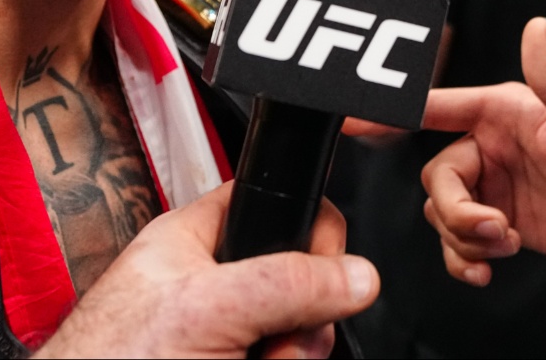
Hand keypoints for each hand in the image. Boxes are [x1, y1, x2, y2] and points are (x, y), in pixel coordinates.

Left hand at [36, 182, 377, 358]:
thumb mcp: (205, 308)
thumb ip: (284, 281)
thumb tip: (355, 275)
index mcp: (190, 243)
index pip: (267, 202)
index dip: (305, 226)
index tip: (324, 262)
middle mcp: (208, 290)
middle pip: (298, 282)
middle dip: (304, 317)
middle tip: (278, 339)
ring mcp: (219, 340)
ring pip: (296, 338)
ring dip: (292, 357)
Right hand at [414, 17, 545, 284]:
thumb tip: (535, 27)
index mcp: (503, 111)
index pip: (437, 106)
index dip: (394, 113)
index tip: (356, 122)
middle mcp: (489, 145)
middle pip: (436, 178)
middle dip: (459, 212)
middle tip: (500, 230)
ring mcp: (490, 186)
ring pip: (441, 213)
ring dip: (468, 238)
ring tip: (510, 244)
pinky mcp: (495, 222)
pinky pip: (455, 242)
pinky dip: (463, 259)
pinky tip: (487, 269)